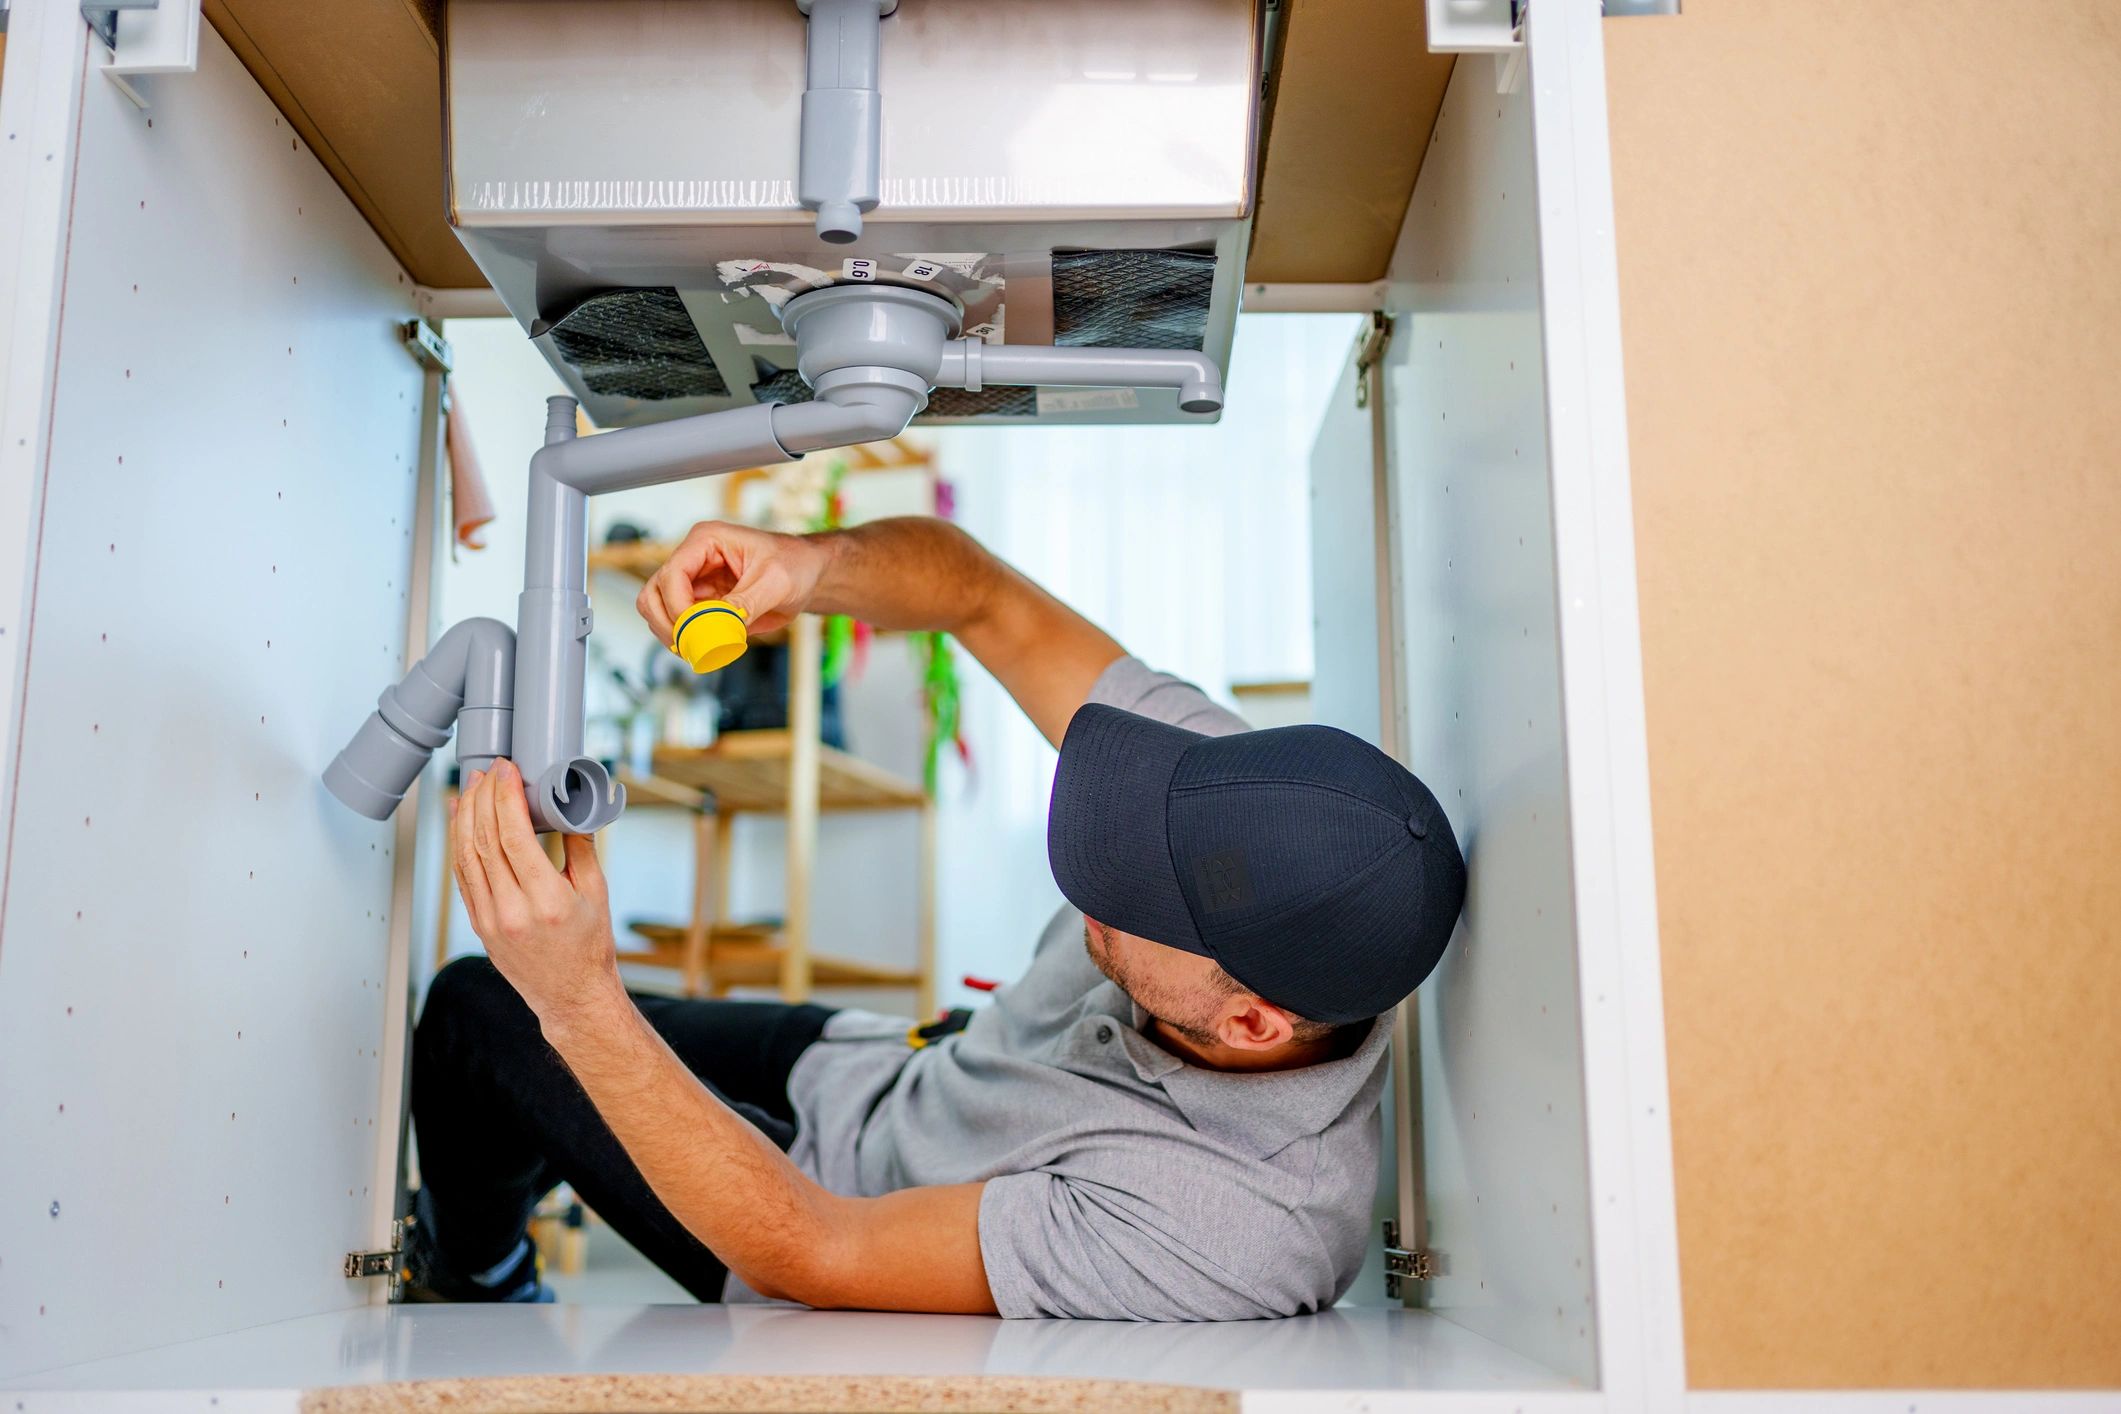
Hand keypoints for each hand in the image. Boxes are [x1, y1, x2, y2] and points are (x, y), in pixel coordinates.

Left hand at [450, 759, 623, 1033]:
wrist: (571, 995)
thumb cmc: (589, 946)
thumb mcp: (596, 891)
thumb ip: (580, 846)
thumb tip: (570, 805)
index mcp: (547, 900)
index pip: (514, 837)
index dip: (505, 797)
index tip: (507, 771)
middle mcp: (512, 911)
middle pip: (485, 840)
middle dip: (483, 797)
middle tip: (489, 770)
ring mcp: (490, 920)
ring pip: (466, 855)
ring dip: (464, 815)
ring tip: (470, 786)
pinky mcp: (479, 925)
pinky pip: (463, 875)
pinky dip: (458, 842)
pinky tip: (459, 819)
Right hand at [636, 520, 830, 642]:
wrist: (807, 574)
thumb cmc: (794, 564)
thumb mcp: (776, 581)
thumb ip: (747, 602)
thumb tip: (721, 625)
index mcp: (706, 541)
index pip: (672, 574)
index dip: (677, 606)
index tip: (696, 629)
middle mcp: (693, 559)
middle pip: (653, 594)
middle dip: (667, 623)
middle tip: (689, 645)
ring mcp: (693, 583)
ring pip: (657, 611)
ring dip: (672, 634)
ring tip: (698, 649)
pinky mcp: (700, 604)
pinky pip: (679, 625)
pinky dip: (687, 640)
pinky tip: (710, 647)